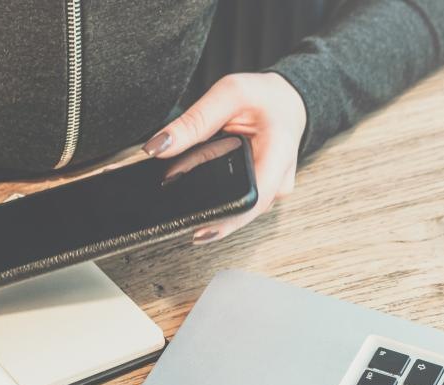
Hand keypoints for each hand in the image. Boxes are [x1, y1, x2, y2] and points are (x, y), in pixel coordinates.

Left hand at [143, 72, 306, 242]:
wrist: (285, 101)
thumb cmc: (263, 97)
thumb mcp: (227, 95)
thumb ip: (193, 121)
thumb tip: (158, 147)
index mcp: (279, 153)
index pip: (254, 199)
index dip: (226, 220)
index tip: (198, 229)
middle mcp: (279, 180)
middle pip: (241, 210)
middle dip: (209, 206)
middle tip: (179, 182)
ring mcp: (272, 191)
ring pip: (236, 209)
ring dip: (210, 198)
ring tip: (191, 170)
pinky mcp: (262, 193)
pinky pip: (236, 202)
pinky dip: (217, 193)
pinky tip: (203, 178)